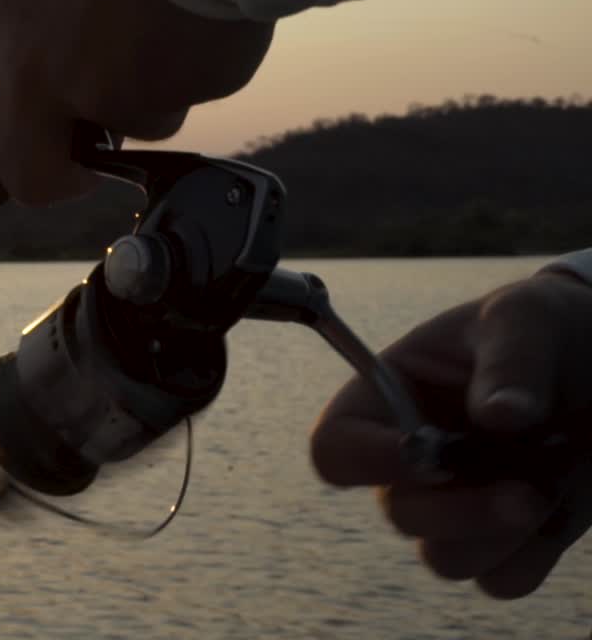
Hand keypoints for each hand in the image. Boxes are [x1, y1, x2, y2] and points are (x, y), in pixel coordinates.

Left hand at [0, 0, 274, 216]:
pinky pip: (184, 98)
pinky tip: (204, 16)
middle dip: (53, 180)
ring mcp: (99, 86)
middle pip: (26, 168)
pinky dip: (198, 67)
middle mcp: (34, 57)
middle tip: (74, 173)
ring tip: (171, 17)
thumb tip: (49, 64)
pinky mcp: (164, 98)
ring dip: (150, 90)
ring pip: (126, 124)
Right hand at [311, 270, 591, 598]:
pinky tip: (566, 500)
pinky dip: (538, 551)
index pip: (335, 448)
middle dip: (464, 510)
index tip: (427, 453)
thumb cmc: (549, 327)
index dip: (367, 459)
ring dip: (505, 530)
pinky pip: (502, 580)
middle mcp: (411, 461)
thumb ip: (510, 361)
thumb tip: (496, 416)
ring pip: (447, 559)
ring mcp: (458, 505)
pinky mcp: (508, 540)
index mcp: (387, 400)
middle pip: (400, 514)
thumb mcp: (527, 320)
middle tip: (527, 493)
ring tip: (556, 477)